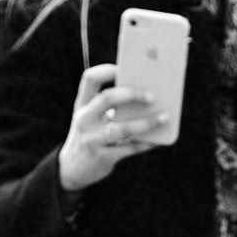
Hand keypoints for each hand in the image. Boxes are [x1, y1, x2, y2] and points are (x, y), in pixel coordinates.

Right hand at [58, 66, 166, 191]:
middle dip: (131, 94)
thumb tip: (146, 101)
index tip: (125, 67)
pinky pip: (130, 148)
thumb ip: (110, 109)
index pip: (90, 79)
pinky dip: (146, 143)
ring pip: (122, 128)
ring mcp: (92, 138)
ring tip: (165, 117)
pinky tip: (158, 139)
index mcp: (82, 104)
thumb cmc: (90, 137)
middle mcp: (84, 118)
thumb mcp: (92, 119)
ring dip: (146, 123)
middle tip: (152, 96)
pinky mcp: (103, 157)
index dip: (107, 70)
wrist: (72, 169)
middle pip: (107, 99)